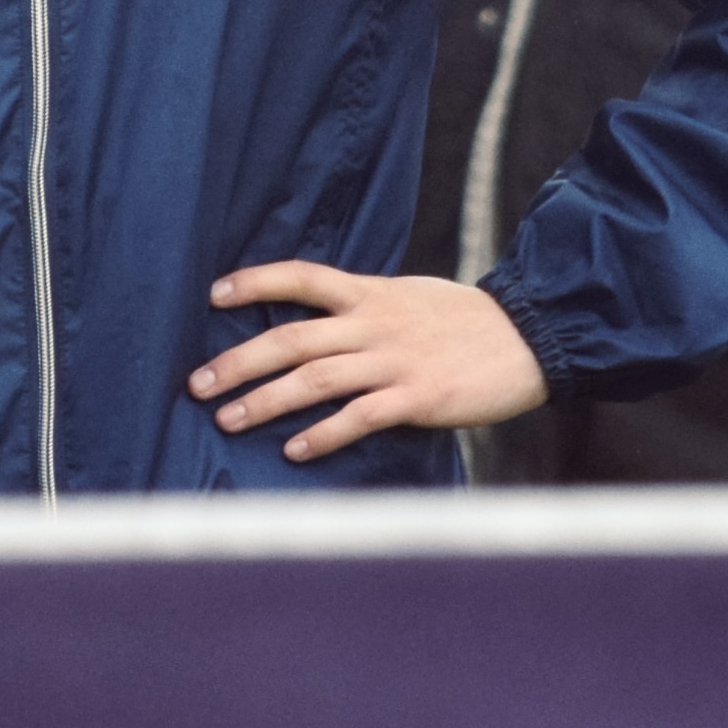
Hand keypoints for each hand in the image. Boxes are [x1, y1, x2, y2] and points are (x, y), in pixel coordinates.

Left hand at [188, 261, 547, 463]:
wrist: (530, 337)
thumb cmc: (465, 323)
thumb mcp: (409, 298)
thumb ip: (365, 308)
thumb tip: (321, 322)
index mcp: (371, 294)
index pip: (302, 276)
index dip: (256, 282)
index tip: (214, 295)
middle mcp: (375, 324)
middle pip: (292, 337)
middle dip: (240, 361)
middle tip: (197, 383)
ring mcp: (394, 361)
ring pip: (315, 379)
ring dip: (266, 400)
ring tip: (228, 419)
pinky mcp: (417, 396)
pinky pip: (360, 416)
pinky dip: (323, 434)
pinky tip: (294, 450)